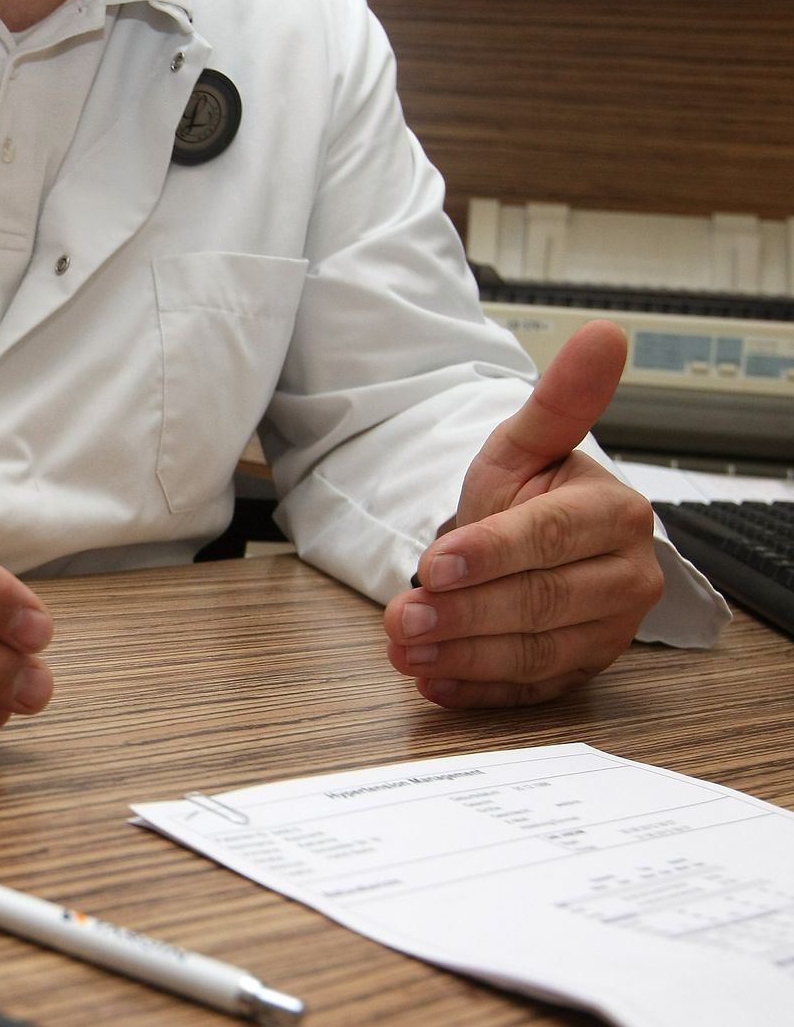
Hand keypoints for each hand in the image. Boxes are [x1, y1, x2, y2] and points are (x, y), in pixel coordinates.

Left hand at [384, 320, 663, 707]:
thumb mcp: (526, 443)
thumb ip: (558, 400)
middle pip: (539, 603)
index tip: (434, 563)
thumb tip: (604, 334)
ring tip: (404, 650)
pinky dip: (479, 692)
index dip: (490, 554)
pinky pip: (532, 692)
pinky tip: (434, 684)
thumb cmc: (530, 490)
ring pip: (535, 653)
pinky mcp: (581, 670)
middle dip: (463, 614)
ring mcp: (608, 631)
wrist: (536, 540)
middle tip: (401, 619)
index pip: (549, 538)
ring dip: (462, 657)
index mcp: (614, 515)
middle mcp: (624, 577)